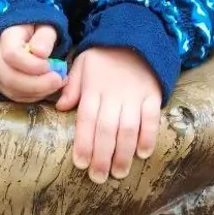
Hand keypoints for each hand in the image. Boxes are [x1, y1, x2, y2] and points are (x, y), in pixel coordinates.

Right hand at [0, 24, 63, 102]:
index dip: (32, 65)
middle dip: (38, 84)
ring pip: (13, 91)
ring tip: (58, 81)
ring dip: (39, 91)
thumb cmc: (36, 29)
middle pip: (10, 78)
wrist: (23, 35)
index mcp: (5, 38)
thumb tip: (41, 54)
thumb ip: (45, 37)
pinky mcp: (0, 85)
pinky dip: (35, 96)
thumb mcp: (45, 25)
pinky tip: (49, 87)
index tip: (50, 65)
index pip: (12, 55)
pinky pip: (16, 96)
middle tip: (59, 80)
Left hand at [54, 47, 160, 182]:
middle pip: (107, 129)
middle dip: (102, 156)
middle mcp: (113, 95)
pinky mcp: (152, 95)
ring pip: (128, 128)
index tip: (81, 164)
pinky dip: (148, 136)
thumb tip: (61, 107)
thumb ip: (72, 86)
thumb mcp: (83, 64)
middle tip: (99, 177)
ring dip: (124, 153)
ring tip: (119, 172)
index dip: (84, 143)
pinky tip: (143, 153)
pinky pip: (152, 118)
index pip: (86, 120)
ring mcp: (135, 96)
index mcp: (94, 89)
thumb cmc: (105, 55)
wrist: (136, 37)